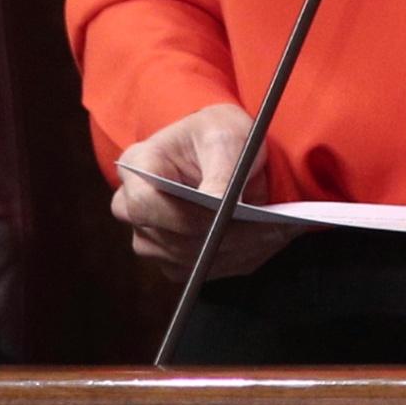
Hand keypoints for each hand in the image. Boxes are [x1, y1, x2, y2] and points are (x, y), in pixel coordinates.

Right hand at [113, 103, 302, 278]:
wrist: (221, 151)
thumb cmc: (217, 135)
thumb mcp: (224, 137)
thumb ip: (220, 171)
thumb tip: (219, 205)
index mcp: (136, 167)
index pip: (146, 203)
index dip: (187, 213)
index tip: (229, 212)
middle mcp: (132, 208)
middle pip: (171, 237)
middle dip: (221, 235)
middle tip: (266, 226)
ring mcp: (150, 239)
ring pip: (191, 259)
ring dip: (235, 249)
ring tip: (273, 231)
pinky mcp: (172, 260)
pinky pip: (205, 269)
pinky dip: (238, 258)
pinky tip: (264, 238)